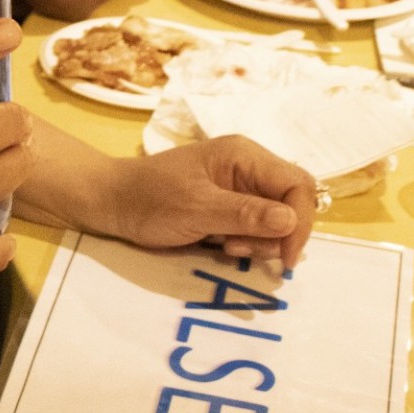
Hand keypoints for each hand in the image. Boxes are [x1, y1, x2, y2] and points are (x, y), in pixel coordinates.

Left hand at [102, 135, 317, 271]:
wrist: (112, 202)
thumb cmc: (150, 199)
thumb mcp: (196, 209)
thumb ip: (244, 214)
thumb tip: (291, 219)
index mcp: (243, 155)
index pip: (298, 184)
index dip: (300, 222)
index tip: (285, 257)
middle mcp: (248, 166)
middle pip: (293, 202)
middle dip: (279, 233)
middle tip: (243, 249)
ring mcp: (240, 186)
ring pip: (278, 219)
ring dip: (261, 241)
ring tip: (227, 246)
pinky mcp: (231, 205)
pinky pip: (258, 226)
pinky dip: (248, 241)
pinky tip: (223, 245)